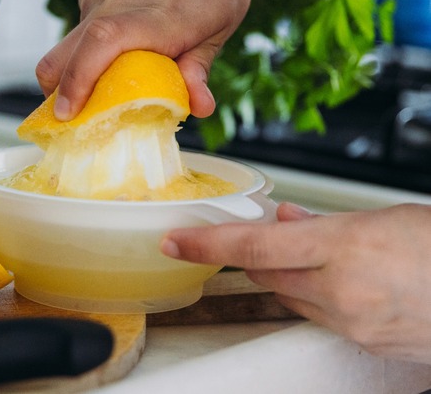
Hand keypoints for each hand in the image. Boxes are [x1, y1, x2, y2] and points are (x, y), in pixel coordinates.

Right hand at [36, 0, 258, 120]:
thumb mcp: (217, 30)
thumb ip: (198, 70)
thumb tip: (199, 108)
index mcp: (148, 18)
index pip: (98, 47)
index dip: (76, 83)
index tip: (67, 114)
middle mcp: (115, 2)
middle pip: (61, 53)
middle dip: (57, 91)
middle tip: (70, 116)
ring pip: (69, 41)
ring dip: (75, 69)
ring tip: (100, 83)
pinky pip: (83, 23)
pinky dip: (89, 44)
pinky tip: (117, 46)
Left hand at [161, 202, 430, 363]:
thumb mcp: (385, 218)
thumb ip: (322, 222)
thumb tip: (280, 217)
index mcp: (345, 246)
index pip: (254, 246)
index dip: (207, 244)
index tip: (175, 242)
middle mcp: (343, 289)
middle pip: (267, 273)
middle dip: (257, 256)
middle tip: (257, 238)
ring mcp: (354, 321)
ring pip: (291, 296)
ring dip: (290, 276)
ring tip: (319, 257)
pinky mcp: (364, 342)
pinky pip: (320, 317)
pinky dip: (316, 297)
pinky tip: (338, 282)